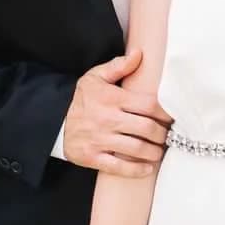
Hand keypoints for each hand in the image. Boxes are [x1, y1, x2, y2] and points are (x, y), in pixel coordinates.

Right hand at [64, 47, 171, 177]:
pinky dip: (136, 170)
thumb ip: (119, 66)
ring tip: (159, 151)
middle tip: (168, 136)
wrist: (53, 120)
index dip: (164, 113)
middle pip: (146, 128)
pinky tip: (148, 168)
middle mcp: (107, 119)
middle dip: (162, 134)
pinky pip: (119, 167)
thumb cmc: (80, 98)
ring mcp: (99, 140)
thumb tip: (139, 54)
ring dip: (154, 152)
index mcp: (111, 98)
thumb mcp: (95, 76)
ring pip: (136, 149)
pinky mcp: (92, 157)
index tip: (171, 118)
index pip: (147, 105)